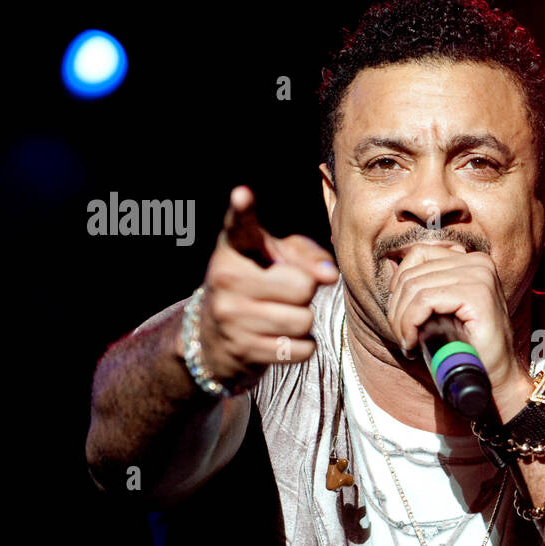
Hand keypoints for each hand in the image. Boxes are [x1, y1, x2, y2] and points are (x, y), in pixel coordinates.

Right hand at [188, 186, 339, 389]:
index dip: (241, 210)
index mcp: (234, 248)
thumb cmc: (259, 284)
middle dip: (306, 291)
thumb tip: (329, 275)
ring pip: (304, 320)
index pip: (239, 226)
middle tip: (286, 292)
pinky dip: (301, 346)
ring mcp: (231, 316)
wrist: (214, 338)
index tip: (242, 195)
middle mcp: (225, 278)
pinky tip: (279, 338)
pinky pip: (301, 349)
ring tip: (282, 314)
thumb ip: (308, 255)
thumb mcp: (278, 258)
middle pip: (302, 285)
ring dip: (304, 320)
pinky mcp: (242, 350)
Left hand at [387, 243, 532, 421]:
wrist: (495, 377)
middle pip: (413, 273)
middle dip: (397, 308)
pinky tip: (413, 342)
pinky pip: (425, 301)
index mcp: (471, 260)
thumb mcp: (445, 308)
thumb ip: (428, 285)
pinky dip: (410, 323)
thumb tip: (393, 269)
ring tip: (408, 341)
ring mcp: (480, 276)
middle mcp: (478, 262)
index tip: (401, 315)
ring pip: (415, 287)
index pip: (419, 254)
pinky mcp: (477, 294)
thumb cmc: (469, 347)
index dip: (399, 284)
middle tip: (403, 336)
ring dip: (401, 320)